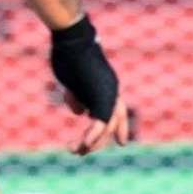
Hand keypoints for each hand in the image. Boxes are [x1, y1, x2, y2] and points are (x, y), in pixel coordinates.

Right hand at [50, 15, 127, 155]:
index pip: (117, 111)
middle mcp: (111, 91)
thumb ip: (77, 96)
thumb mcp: (72, 80)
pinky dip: (92, 136)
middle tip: (84, 152)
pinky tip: (82, 145)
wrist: (73, 41)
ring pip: (107, 125)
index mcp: (106, 85)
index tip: (123, 143)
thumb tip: (80, 113)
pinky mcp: (101, 97)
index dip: (121, 127)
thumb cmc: (69, 55)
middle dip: (100, 139)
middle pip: (114, 121)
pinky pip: (99, 123)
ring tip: (76, 151)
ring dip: (92, 141)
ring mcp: (108, 94)